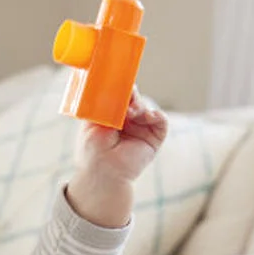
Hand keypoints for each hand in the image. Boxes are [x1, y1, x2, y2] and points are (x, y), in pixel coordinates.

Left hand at [64, 93, 168, 227]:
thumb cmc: (92, 151)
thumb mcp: (93, 123)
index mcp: (113, 114)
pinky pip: (160, 121)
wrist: (102, 174)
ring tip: (130, 112)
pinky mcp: (154, 138)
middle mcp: (129, 120)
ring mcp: (142, 128)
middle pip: (135, 98)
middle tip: (127, 95)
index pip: (121, 94)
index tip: (120, 80)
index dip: (121, 87)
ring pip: (146, 107)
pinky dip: (155, 115)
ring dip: (140, 106)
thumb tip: (111, 84)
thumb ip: (103, 104)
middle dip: (131, 95)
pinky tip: (147, 116)